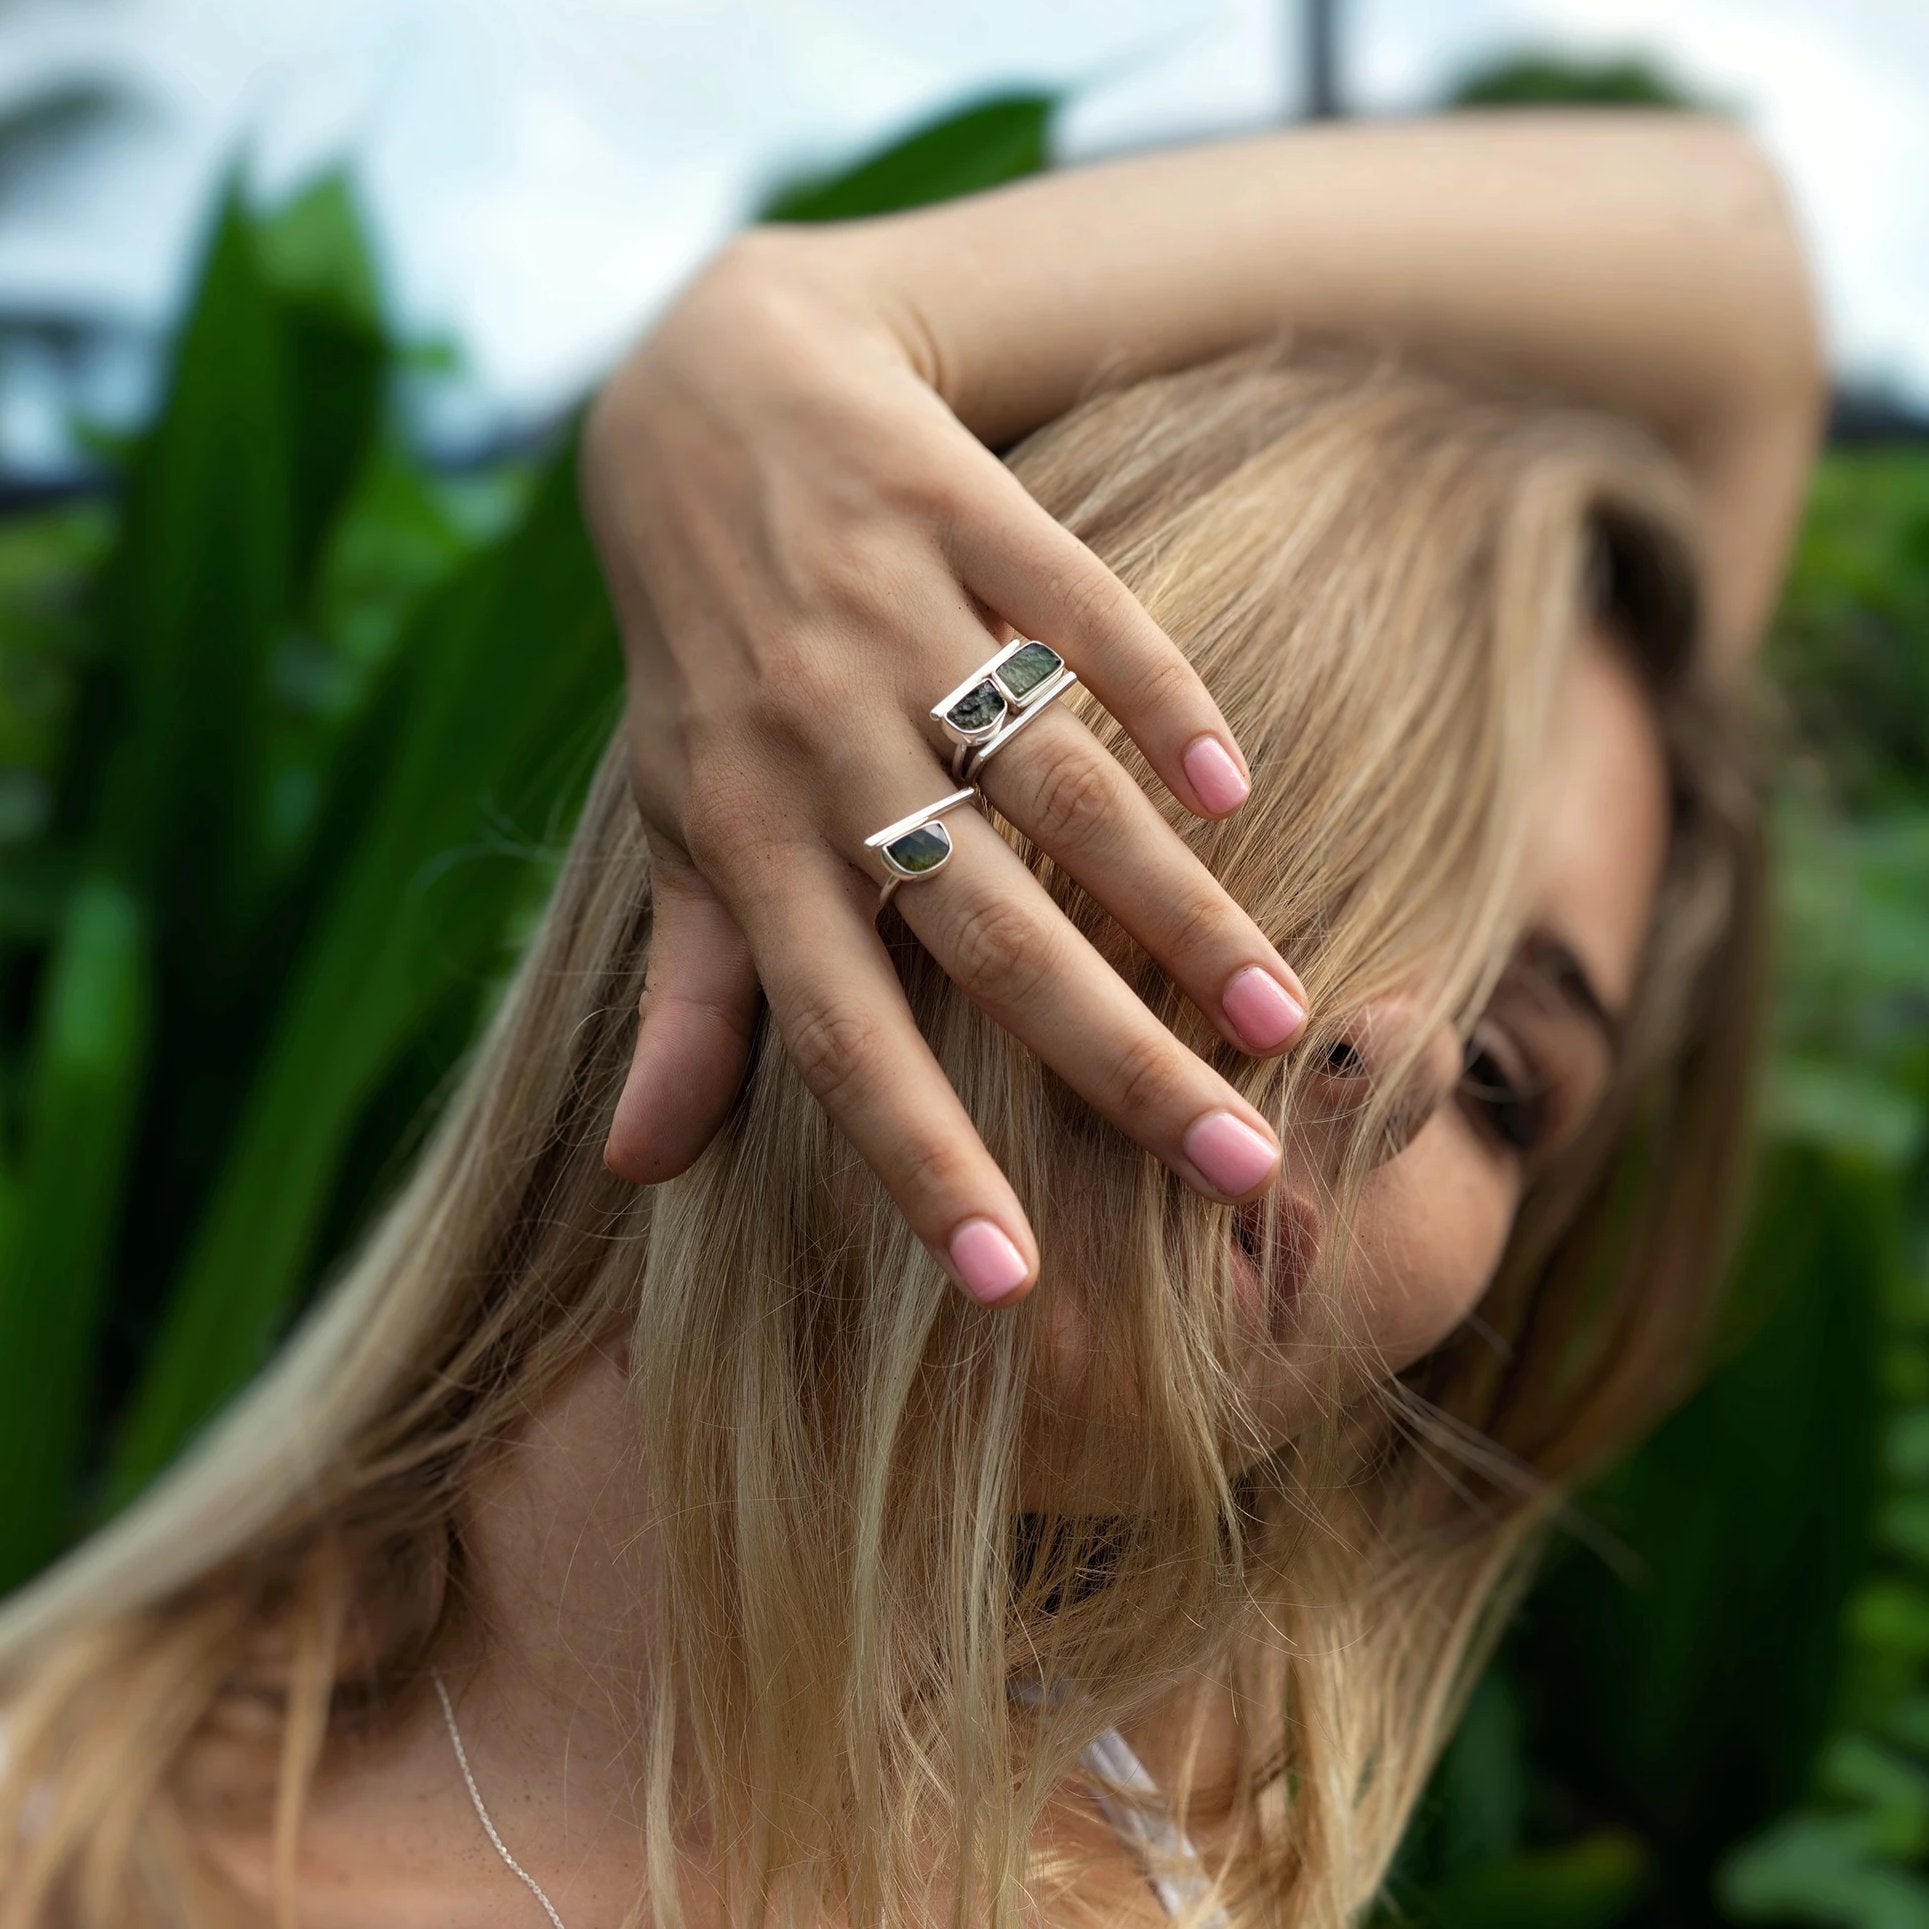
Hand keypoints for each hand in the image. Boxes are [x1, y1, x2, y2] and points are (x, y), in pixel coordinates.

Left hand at [580, 231, 1306, 1306]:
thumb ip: (687, 998)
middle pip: (979, 931)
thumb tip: (639, 1174)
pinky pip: (1074, 613)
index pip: (835, 1036)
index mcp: (742, 840)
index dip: (919, 1162)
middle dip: (1110, 1063)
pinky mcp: (956, 508)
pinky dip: (1160, 697)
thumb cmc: (702, 656)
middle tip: (1234, 1172)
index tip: (1015, 1287)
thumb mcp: (678, 823)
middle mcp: (815, 743)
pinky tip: (1238, 790)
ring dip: (1171, 906)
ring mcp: (884, 619)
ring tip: (1279, 1015)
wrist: (708, 399)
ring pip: (1051, 789)